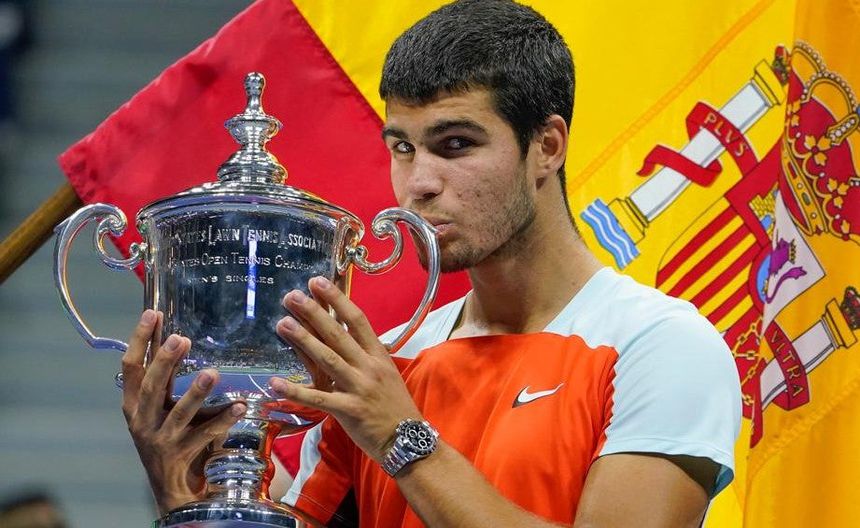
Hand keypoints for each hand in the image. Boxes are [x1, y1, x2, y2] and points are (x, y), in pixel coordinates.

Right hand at [121, 310, 246, 513]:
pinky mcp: (182, 454)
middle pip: (151, 387)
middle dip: (165, 362)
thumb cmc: (167, 433)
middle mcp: (142, 420)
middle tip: (182, 338)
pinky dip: (223, 419)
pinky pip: (206, 434)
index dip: (139, 340)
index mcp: (132, 403)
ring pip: (179, 413)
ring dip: (196, 392)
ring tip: (212, 372)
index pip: (131, 367)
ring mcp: (161, 439)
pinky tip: (240, 406)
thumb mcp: (160, 404)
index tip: (152, 313)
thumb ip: (167, 375)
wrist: (171, 484)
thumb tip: (175, 334)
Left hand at [269, 276, 421, 461]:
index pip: (357, 320)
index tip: (318, 283)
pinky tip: (275, 382)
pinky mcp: (347, 410)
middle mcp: (368, 367)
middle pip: (338, 334)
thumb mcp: (386, 373)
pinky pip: (318, 398)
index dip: (337, 299)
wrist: (407, 439)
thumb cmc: (394, 405)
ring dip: (303, 340)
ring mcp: (358, 388)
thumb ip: (365, 355)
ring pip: (327, 359)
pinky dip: (295, 390)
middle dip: (314, 313)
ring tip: (282, 323)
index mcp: (378, 355)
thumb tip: (343, 334)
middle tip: (292, 296)